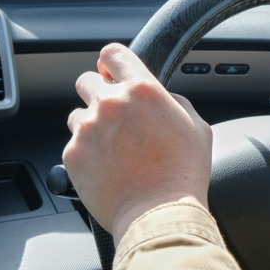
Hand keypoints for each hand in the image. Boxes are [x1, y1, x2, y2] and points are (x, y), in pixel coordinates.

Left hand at [63, 43, 213, 242]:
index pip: (113, 54)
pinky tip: (106, 169)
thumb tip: (161, 96)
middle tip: (113, 117)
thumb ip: (173, 101)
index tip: (111, 73)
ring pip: (78, 114)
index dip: (111, 63)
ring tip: (113, 150)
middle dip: (97, 94)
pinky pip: (73, 144)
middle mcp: (111, 103)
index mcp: (142, 90)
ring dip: (91, 126)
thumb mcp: (196, 126)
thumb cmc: (183, 175)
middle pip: (87, 81)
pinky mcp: (73, 153)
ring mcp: (88, 128)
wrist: (159, 215)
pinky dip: (85, 154)